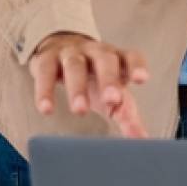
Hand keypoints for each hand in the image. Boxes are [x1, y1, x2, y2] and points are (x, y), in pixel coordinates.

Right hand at [26, 33, 149, 137]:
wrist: (60, 46)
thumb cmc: (93, 75)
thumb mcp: (110, 91)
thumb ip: (126, 114)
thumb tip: (141, 139)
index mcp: (117, 59)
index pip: (131, 56)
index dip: (136, 66)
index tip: (141, 79)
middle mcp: (96, 52)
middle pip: (105, 60)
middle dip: (108, 79)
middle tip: (111, 100)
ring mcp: (71, 53)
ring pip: (75, 66)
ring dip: (78, 88)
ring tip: (79, 110)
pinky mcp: (47, 59)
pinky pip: (46, 72)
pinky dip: (45, 90)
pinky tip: (46, 109)